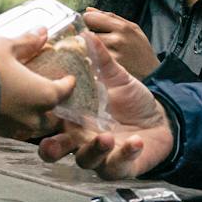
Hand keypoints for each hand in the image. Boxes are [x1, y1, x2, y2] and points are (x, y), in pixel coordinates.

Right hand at [0, 29, 75, 138]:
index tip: (69, 78)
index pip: (64, 91)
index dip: (68, 83)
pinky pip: (14, 129)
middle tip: (49, 93)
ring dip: (34, 116)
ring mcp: (15, 129)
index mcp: (44, 95)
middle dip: (53, 107)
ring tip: (28, 102)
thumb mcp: (7, 47)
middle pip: (52, 117)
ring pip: (32, 127)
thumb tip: (42, 32)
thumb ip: (28, 42)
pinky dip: (16, 120)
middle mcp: (34, 117)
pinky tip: (8, 108)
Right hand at [38, 33, 173, 178]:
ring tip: (105, 137)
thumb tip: (86, 34)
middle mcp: (81, 139)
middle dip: (51, 150)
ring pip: (85, 161)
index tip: (41, 106)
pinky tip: (135, 142)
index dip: (41, 118)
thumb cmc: (131, 101)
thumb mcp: (116, 78)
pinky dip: (125, 154)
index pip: (50, 120)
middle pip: (55, 151)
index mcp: (74, 118)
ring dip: (93, 150)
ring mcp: (99, 156)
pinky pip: (117, 167)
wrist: (161, 119)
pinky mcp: (119, 167)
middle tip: (51, 144)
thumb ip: (101, 60)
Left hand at [80, 7, 157, 78]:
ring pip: (88, 46)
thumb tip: (88, 9)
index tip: (89, 23)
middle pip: (87, 33)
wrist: (152, 73)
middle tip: (95, 39)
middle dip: (87, 34)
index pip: (91, 18)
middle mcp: (117, 40)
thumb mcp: (132, 28)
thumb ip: (110, 17)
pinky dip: (93, 58)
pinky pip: (93, 59)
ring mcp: (113, 56)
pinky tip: (101, 60)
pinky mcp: (109, 69)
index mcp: (123, 27)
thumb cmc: (141, 49)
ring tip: (100, 50)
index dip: (87, 20)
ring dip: (89, 47)